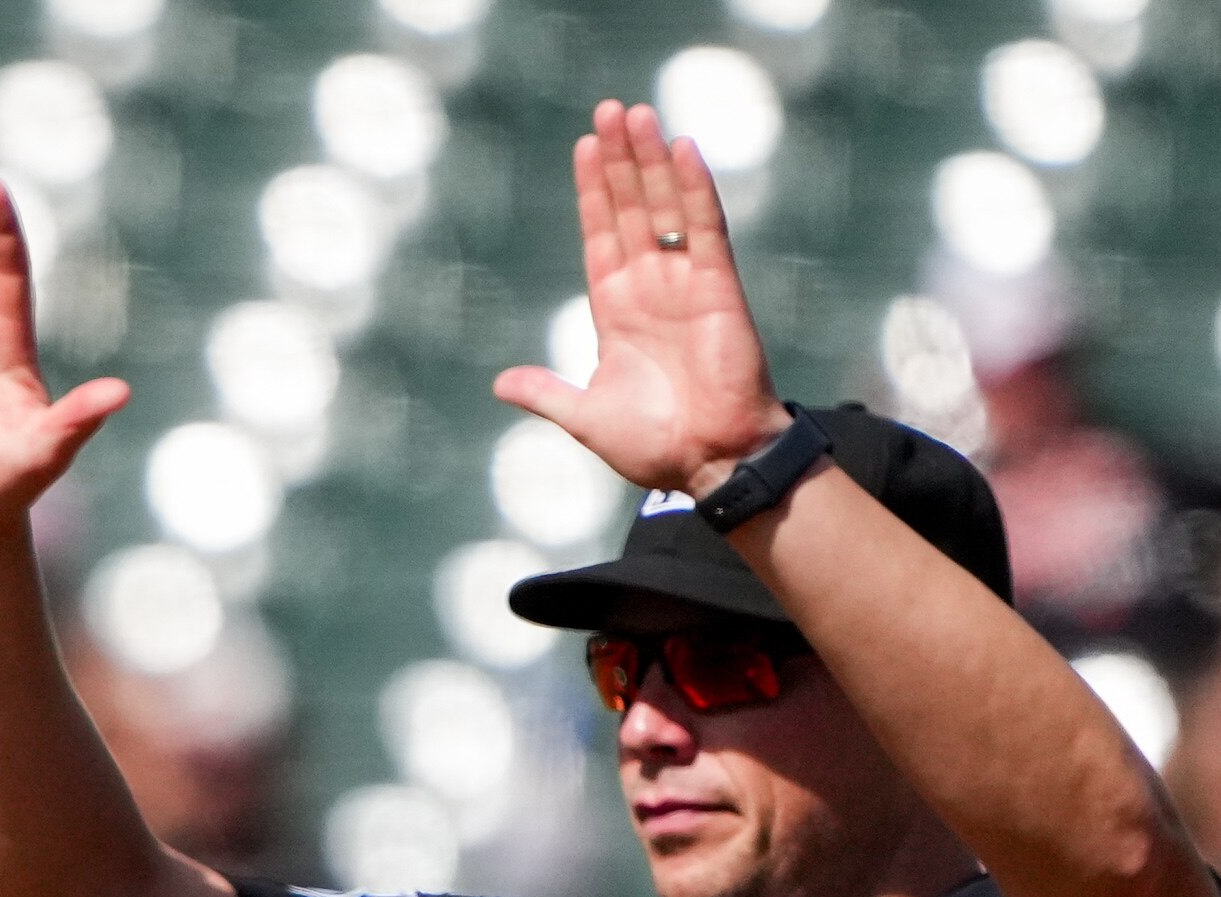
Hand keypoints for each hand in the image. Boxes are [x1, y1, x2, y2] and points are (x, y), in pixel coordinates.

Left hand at [491, 103, 793, 501]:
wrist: (709, 462)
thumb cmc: (654, 446)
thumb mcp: (586, 416)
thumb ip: (546, 392)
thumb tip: (501, 383)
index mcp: (617, 310)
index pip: (601, 236)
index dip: (593, 193)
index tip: (583, 147)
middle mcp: (650, 287)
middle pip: (631, 208)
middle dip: (619, 161)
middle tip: (608, 109)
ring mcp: (684, 283)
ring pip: (664, 207)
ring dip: (650, 161)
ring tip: (635, 115)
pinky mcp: (718, 287)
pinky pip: (705, 228)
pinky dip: (694, 189)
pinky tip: (682, 150)